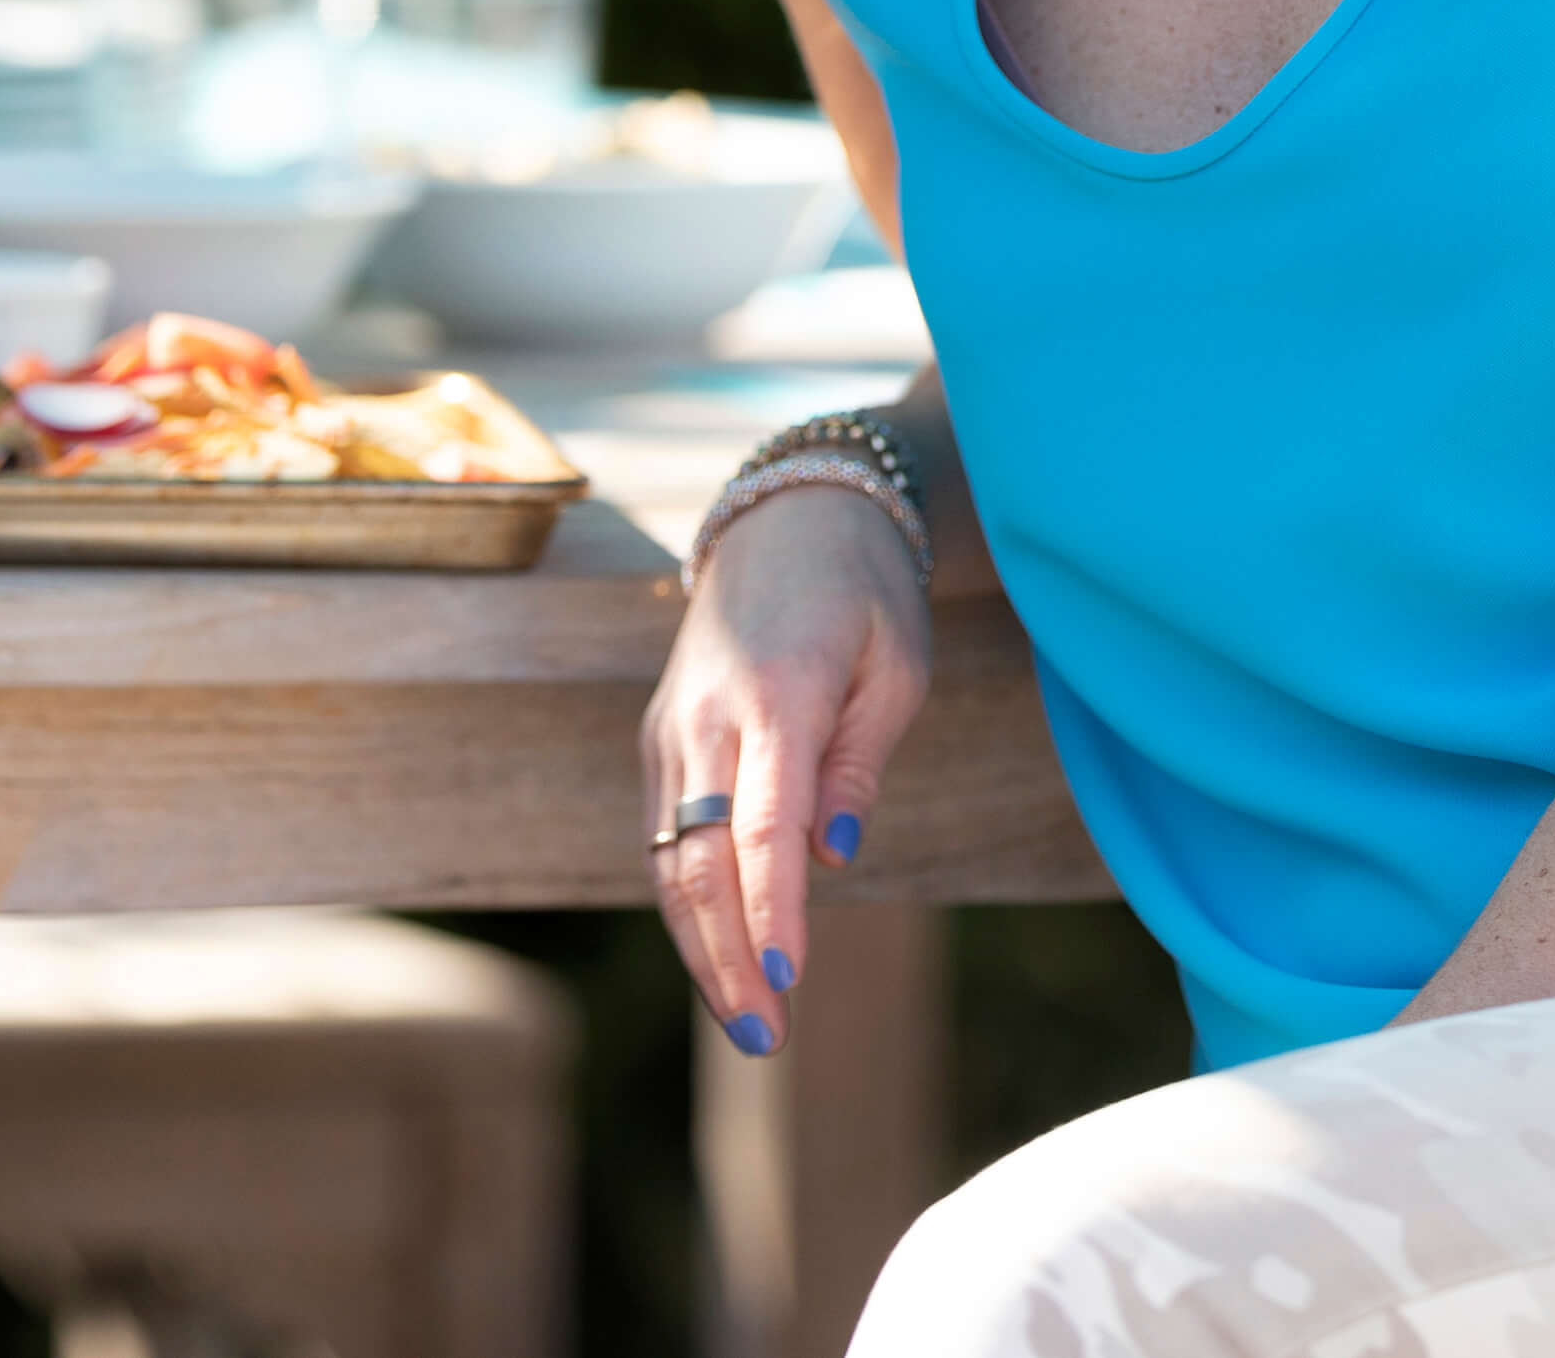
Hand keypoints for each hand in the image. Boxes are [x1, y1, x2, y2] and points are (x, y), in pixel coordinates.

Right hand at [642, 483, 930, 1054]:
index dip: (772, 911)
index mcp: (775, 693)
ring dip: (701, 947)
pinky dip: (688, 905)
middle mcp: (706, 715)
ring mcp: (672, 727)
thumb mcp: (894, 667)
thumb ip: (858, 765)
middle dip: (728, 959)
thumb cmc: (863, 594)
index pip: (761, 827)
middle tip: (766, 1038)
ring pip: (669, 859)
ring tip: (747, 1021)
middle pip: (699, 861)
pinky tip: (722, 958)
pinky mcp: (660, 737)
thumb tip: (830, 860)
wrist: (789, 515)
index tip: (791, 981)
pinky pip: (665, 836)